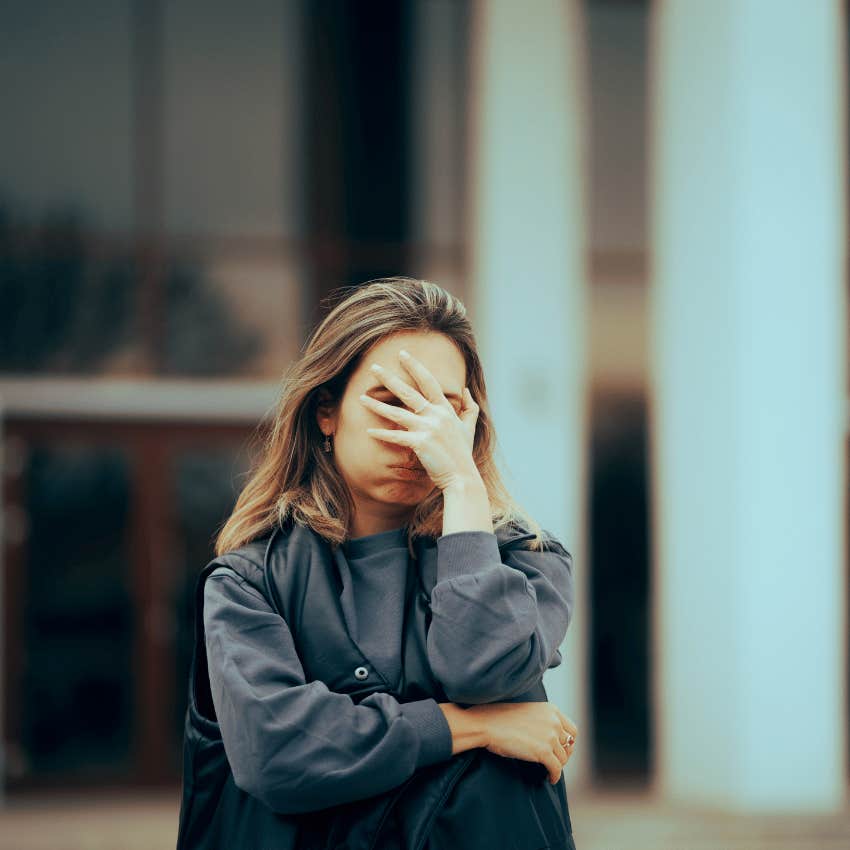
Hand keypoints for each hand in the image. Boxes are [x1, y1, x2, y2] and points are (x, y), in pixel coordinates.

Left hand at [359, 349, 480, 490]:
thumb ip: (470, 407)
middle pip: (409, 392)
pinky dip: (382, 434)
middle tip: (374, 367)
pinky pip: (396, 437)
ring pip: (397, 413)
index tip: (403, 354)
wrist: (462, 477)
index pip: (429, 382)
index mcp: (445, 409)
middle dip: (390, 378)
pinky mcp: (420, 443)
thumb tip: (466, 390)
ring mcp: (428, 429)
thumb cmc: (463, 454)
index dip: (415, 366)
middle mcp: (436, 415)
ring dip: (377, 406)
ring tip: (361, 398)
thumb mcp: (469, 427)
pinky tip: (369, 431)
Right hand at [471, 701, 578, 784]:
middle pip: (569, 745)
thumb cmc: (501, 719)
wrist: (487, 723)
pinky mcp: (543, 751)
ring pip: (563, 758)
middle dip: (563, 755)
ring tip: (549, 770)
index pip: (572, 730)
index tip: (562, 750)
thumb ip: (543, 722)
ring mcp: (550, 736)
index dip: (568, 743)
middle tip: (554, 762)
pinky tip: (549, 778)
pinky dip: (554, 776)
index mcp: (551, 710)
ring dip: (557, 766)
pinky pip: (556, 769)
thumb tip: (555, 740)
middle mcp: (554, 721)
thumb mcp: (528, 713)